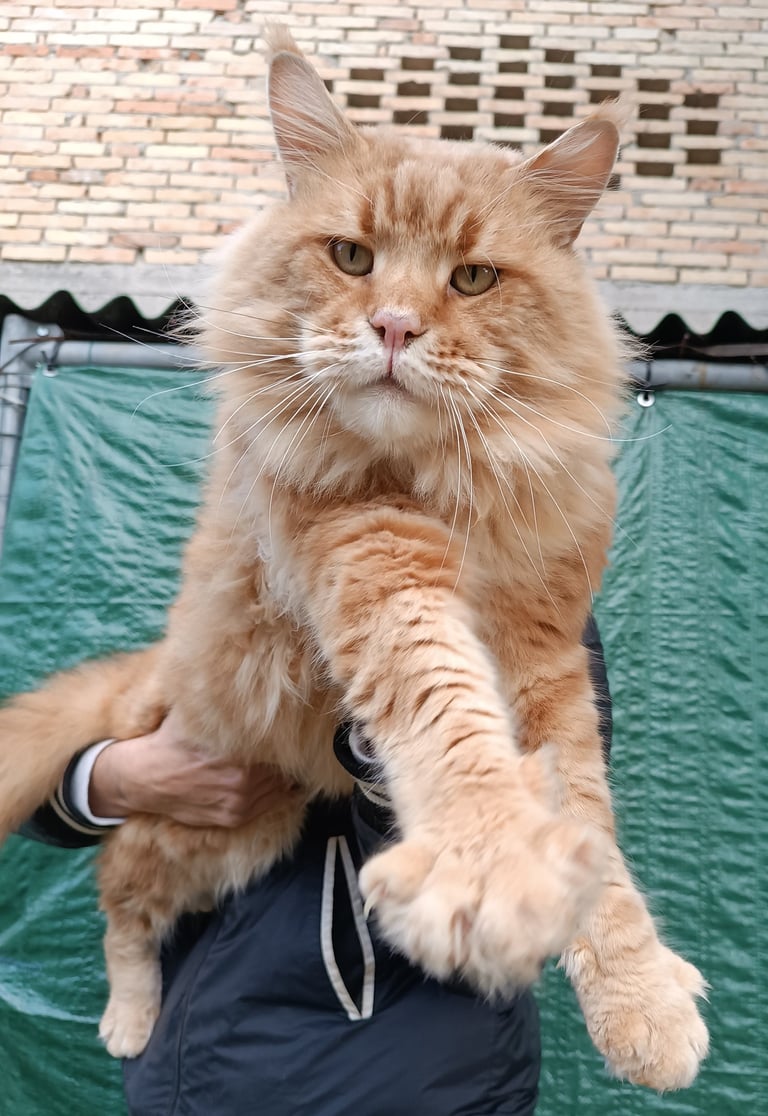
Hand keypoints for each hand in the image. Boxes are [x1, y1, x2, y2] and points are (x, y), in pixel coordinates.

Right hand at [90, 708, 292, 826]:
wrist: (143, 778)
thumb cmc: (169, 740)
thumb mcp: (193, 713)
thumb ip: (222, 700)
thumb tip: (246, 674)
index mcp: (234, 752)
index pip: (277, 742)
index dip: (284, 732)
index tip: (289, 722)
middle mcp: (240, 781)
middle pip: (282, 764)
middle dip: (285, 751)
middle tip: (291, 738)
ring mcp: (238, 802)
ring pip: (280, 785)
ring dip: (282, 771)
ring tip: (283, 755)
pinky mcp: (234, 817)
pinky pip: (270, 803)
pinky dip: (276, 790)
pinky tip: (275, 776)